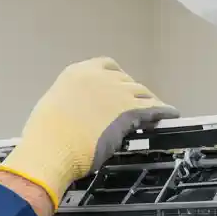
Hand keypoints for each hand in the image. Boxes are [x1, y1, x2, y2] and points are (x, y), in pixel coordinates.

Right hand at [0, 57, 178, 207]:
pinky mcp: (130, 110)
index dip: (117, 78)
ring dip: (148, 102)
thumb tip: (81, 109)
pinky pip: (154, 108)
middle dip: (132, 93)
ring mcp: (117, 92)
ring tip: (154, 111)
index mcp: (77, 73)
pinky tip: (170, 115)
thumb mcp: (55, 106)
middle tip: (136, 106)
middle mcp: (99, 77)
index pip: (107, 66)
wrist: (52, 149)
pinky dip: (164, 111)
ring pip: (142, 92)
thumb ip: (73, 101)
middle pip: (126, 80)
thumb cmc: (46, 136)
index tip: (120, 88)